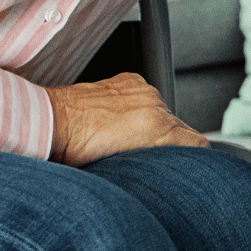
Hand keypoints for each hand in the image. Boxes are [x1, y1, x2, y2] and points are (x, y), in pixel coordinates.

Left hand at [46, 73, 207, 165]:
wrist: (52, 123)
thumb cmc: (79, 152)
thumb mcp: (122, 170)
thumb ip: (151, 165)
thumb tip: (163, 169)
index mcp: (157, 128)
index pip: (197, 143)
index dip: (190, 158)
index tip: (185, 167)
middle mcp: (153, 105)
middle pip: (180, 128)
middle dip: (169, 143)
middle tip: (149, 158)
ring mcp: (141, 90)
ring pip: (163, 113)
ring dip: (153, 125)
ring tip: (130, 139)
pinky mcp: (129, 80)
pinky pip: (146, 97)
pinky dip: (139, 108)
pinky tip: (121, 120)